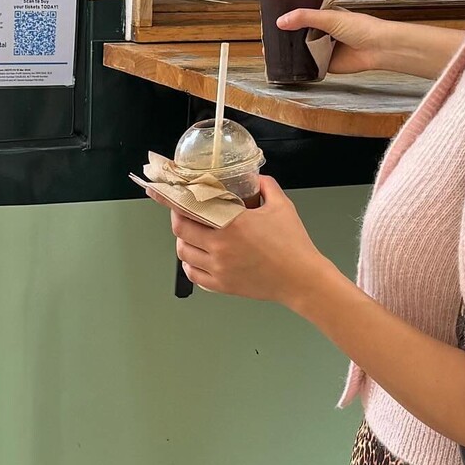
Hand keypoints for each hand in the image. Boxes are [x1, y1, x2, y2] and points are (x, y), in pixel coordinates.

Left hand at [166, 176, 332, 307]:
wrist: (302, 279)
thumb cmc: (294, 244)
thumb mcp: (282, 206)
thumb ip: (265, 186)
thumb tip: (256, 178)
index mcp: (232, 223)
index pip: (190, 208)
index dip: (172, 200)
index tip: (162, 193)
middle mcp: (220, 246)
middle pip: (180, 231)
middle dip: (178, 219)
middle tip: (184, 213)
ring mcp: (219, 268)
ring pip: (183, 253)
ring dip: (183, 242)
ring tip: (192, 236)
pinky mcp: (223, 285)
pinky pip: (193, 275)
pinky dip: (190, 265)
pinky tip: (196, 258)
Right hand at [276, 7, 395, 73]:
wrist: (377, 49)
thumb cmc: (362, 28)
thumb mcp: (329, 17)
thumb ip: (305, 17)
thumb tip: (282, 21)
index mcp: (324, 15)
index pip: (301, 13)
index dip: (287, 16)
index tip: (272, 19)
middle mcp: (323, 31)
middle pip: (299, 33)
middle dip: (287, 36)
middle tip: (270, 39)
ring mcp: (324, 48)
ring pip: (303, 49)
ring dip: (292, 51)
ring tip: (274, 52)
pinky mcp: (327, 64)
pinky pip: (310, 65)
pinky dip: (301, 66)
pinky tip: (290, 65)